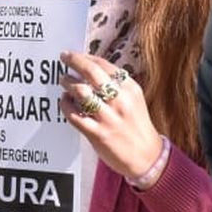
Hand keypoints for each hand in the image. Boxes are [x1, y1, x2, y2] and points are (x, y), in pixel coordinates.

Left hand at [60, 50, 165, 183]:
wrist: (147, 157)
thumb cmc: (137, 125)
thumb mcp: (134, 99)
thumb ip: (117, 85)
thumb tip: (90, 68)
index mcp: (131, 89)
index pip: (105, 65)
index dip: (86, 57)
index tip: (74, 54)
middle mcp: (120, 101)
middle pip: (92, 73)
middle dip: (75, 61)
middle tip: (64, 58)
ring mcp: (109, 118)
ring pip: (81, 92)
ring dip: (68, 83)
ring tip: (64, 81)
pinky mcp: (98, 134)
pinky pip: (75, 115)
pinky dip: (66, 105)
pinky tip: (65, 101)